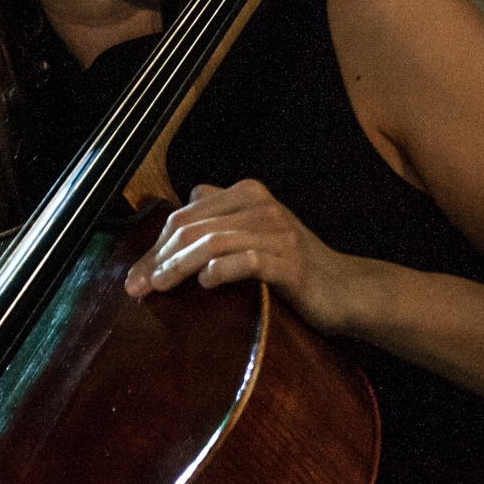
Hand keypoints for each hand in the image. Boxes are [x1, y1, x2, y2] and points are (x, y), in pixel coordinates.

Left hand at [123, 179, 361, 334]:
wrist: (346, 290)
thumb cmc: (290, 266)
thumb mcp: (252, 234)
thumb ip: (218, 222)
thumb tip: (171, 227)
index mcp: (247, 193)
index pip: (186, 214)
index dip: (156, 244)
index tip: (137, 275)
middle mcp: (260, 205)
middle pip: (193, 227)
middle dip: (160, 257)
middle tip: (139, 286)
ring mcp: (277, 232)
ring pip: (213, 242)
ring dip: (180, 267)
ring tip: (161, 288)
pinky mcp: (290, 262)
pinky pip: (246, 261)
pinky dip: (221, 271)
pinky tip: (206, 283)